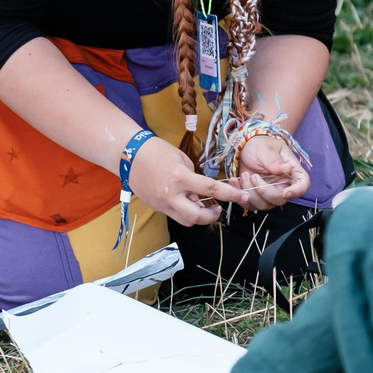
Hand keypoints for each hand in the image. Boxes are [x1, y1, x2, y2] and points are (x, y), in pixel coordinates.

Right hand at [128, 135, 245, 225]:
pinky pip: (174, 215)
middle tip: (218, 208)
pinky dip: (184, 212)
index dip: (230, 195)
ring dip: (198, 217)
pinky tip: (187, 203)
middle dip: (212, 216)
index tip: (243, 197)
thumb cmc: (158, 151)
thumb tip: (200, 192)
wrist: (128, 155)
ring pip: (186, 220)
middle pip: (197, 216)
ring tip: (203, 206)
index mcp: (181, 178)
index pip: (211, 190)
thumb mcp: (182, 160)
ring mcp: (162, 203)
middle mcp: (171, 195)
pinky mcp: (155, 207)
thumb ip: (194, 177)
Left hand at [230, 127, 311, 211]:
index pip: (303, 184)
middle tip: (253, 176)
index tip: (285, 192)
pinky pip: (250, 205)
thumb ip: (275, 161)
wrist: (245, 148)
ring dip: (250, 193)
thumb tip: (287, 168)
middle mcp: (283, 185)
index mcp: (291, 171)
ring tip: (244, 175)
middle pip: (281, 199)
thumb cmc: (260, 145)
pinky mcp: (256, 196)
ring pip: (264, 205)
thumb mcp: (266, 149)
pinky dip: (240, 196)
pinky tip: (235, 182)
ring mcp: (270, 192)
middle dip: (264, 191)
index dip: (297, 191)